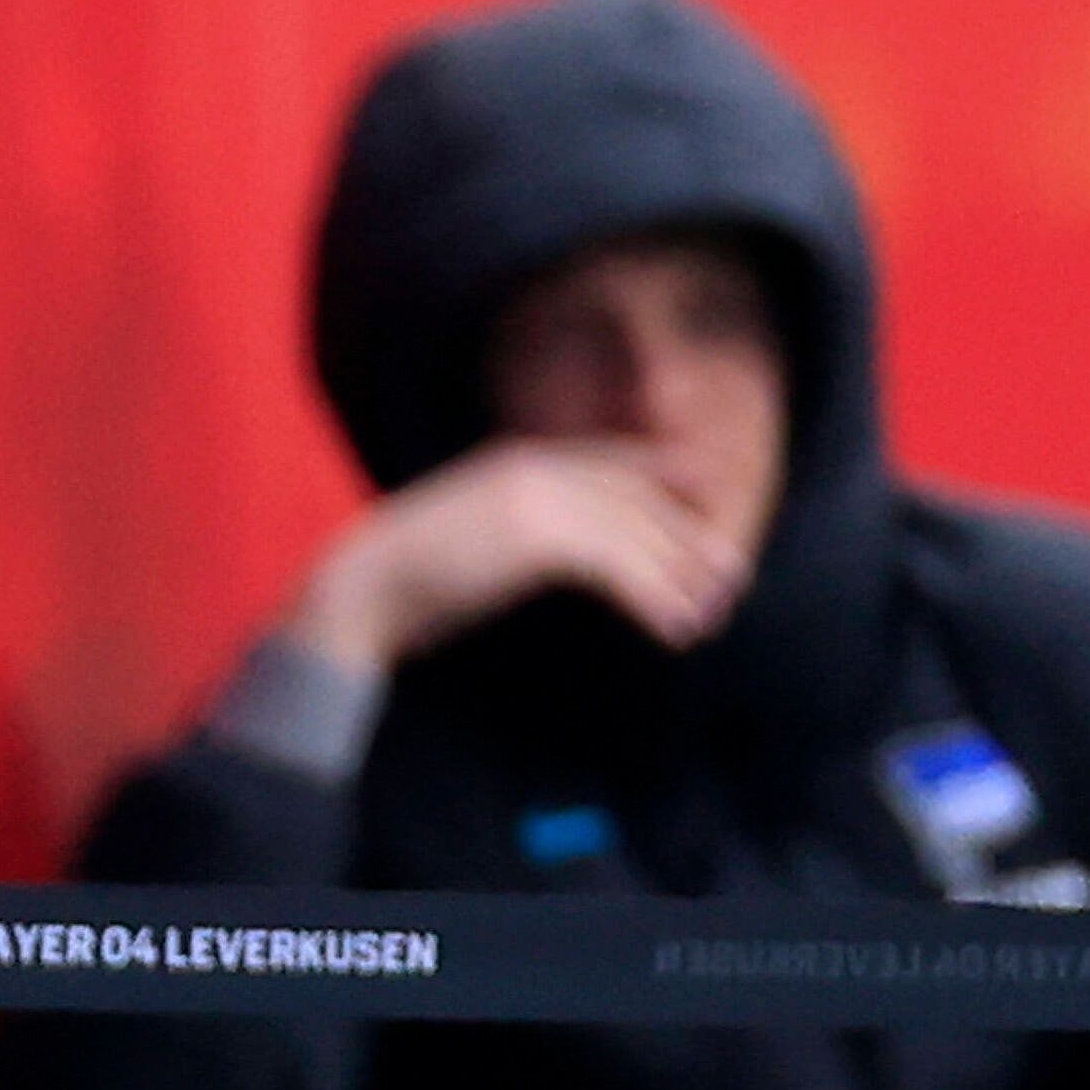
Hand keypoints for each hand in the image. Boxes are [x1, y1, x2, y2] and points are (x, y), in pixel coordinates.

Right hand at [283, 435, 752, 675]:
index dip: (673, 477)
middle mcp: (534, 465)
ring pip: (638, 533)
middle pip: (639, 497)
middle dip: (691, 538)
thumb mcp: (478, 535)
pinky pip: (621, 566)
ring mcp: (536, 494)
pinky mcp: (539, 535)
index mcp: (519, 458)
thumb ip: (526, 525)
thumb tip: (573, 552)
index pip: (617, 459)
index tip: (713, 504)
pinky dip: (655, 600)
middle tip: (730, 579)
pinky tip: (672, 631)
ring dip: (680, 579)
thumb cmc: (411, 577)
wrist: (359, 588)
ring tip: (706, 618)